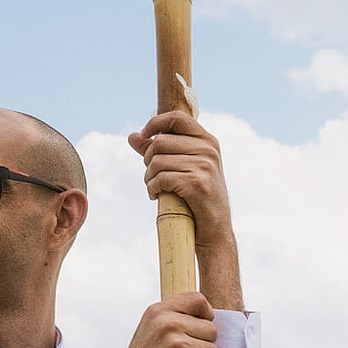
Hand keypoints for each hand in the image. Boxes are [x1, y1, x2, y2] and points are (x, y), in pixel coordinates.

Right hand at [49, 293, 218, 347]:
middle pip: (211, 328)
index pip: (198, 299)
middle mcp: (168, 324)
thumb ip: (173, 318)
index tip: (199, 327)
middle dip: (203, 344)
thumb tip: (206, 314)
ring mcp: (178, 344)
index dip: (206, 314)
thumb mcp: (150, 330)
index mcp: (158, 311)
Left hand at [128, 110, 233, 240]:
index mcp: (208, 142)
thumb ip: (159, 151)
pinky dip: (152, 188)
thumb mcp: (182, 168)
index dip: (155, 122)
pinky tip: (156, 196)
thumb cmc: (197, 198)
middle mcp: (209, 150)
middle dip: (148, 160)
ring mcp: (205, 166)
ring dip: (148, 177)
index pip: (177, 118)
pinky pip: (160, 178)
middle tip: (152, 175)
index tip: (145, 135)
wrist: (215, 230)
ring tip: (155, 188)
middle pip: (160, 141)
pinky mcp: (196, 183)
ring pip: (157, 161)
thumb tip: (132, 136)